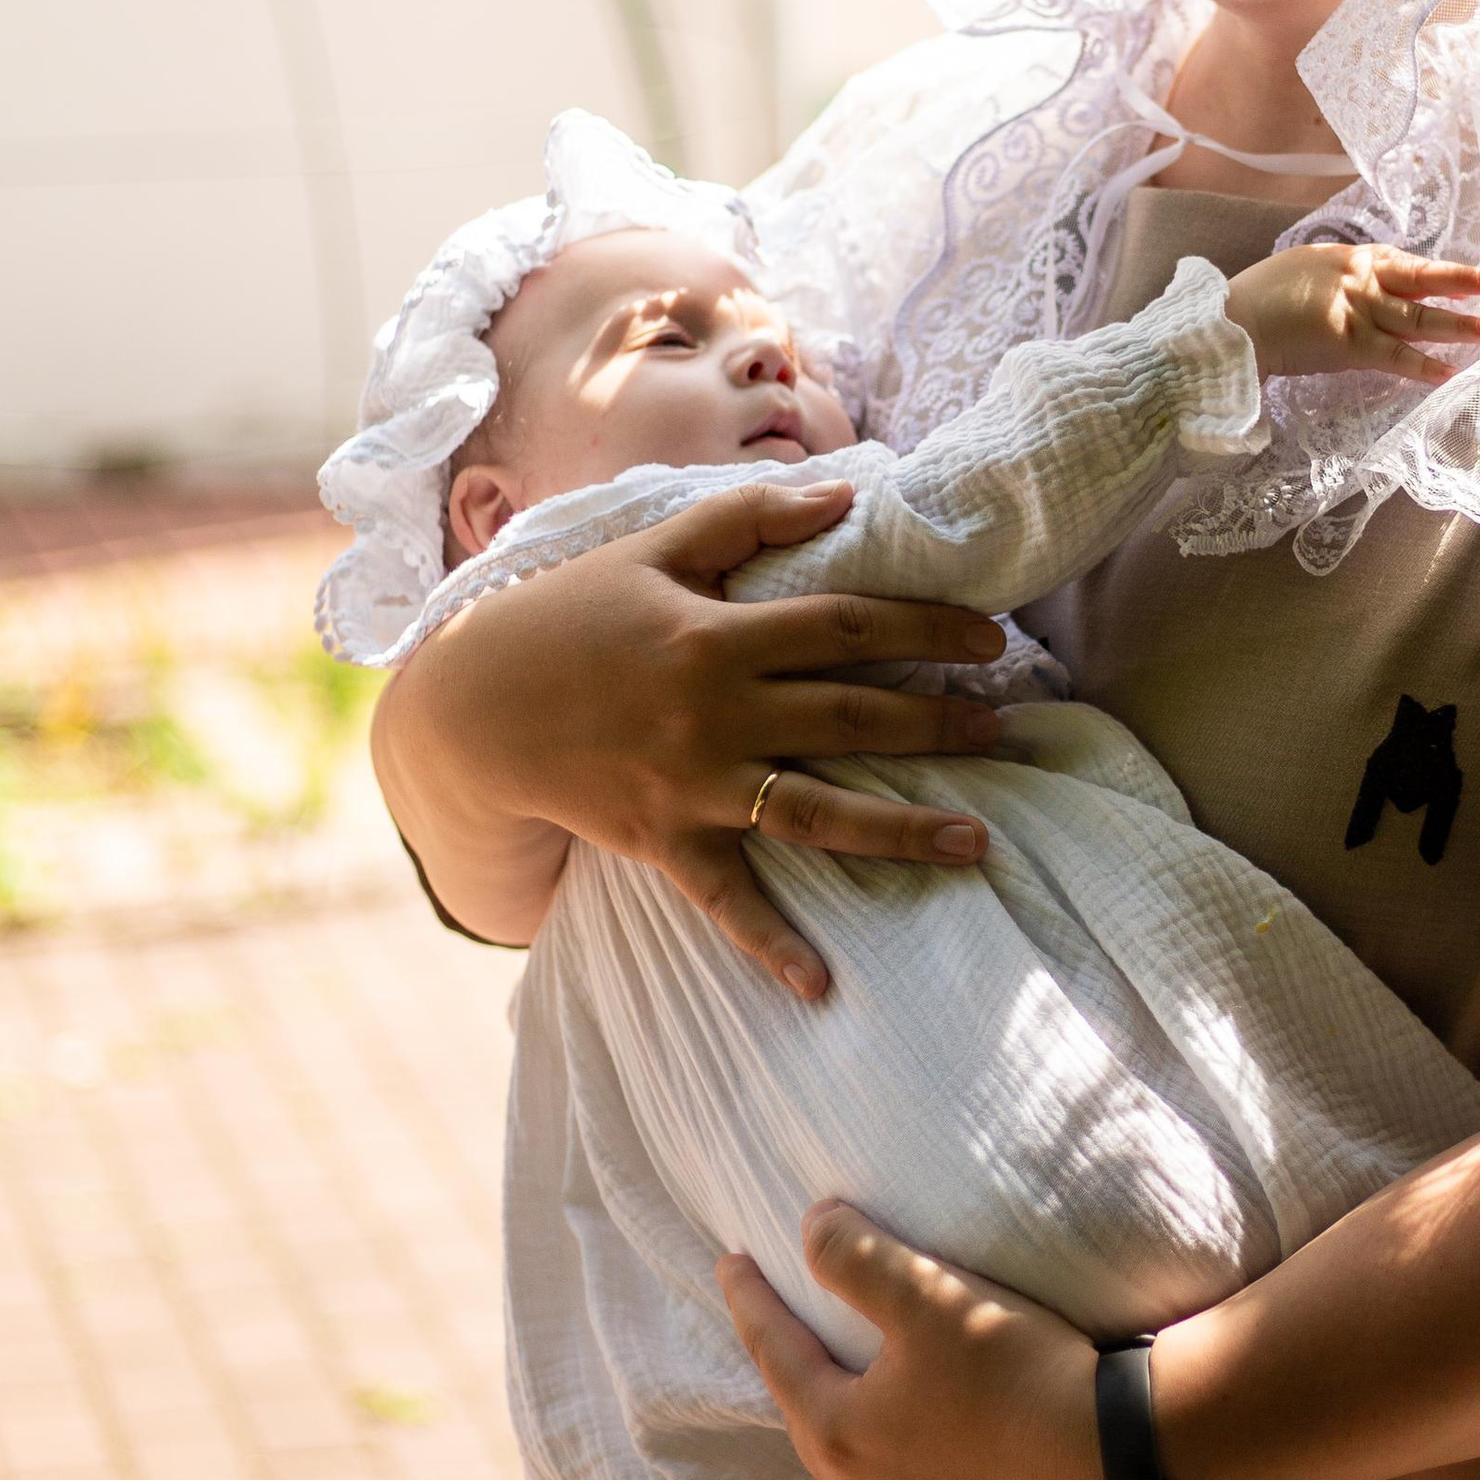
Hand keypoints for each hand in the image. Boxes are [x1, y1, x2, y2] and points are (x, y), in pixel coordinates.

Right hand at [370, 479, 1009, 986]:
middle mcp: (715, 712)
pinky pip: (726, 900)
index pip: (849, 626)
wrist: (473, 707)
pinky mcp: (662, 841)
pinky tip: (824, 985)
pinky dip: (772, 944)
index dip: (928, 626)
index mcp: (717, 633)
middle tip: (1006, 728)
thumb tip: (845, 495)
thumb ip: (750, 520)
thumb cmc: (569, 615)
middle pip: (852, 717)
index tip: (994, 638)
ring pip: (816, 811)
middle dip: (939, 723)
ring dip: (902, 830)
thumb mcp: (654, 549)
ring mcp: (691, 784)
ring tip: (979, 841)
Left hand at [716, 1206, 1112, 1479]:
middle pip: (817, 1421)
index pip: (777, 1352)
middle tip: (786, 1331)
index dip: (752, 1301)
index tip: (730, 1262)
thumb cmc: (1016, 1374)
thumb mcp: (929, 1295)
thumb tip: (809, 1230)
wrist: (1121, 1469)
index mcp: (839, 1434)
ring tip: (865, 1400)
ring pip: (871, 1478)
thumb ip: (855, 1257)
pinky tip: (943, 1465)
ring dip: (862, 1433)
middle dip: (800, 1371)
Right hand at [1224, 242, 1479, 386]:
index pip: (1402, 263)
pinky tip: (1449, 371)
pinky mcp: (1348, 343)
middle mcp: (1359, 278)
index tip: (1466, 280)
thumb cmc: (1257, 298)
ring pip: (1418, 317)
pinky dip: (1422, 365)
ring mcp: (1357, 310)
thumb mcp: (1302, 271)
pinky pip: (1394, 356)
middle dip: (1462, 282)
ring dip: (1458, 326)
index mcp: (1347, 258)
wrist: (1231, 321)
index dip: (1437, 273)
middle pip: (1421, 279)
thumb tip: (1356, 290)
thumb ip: (1335, 278)